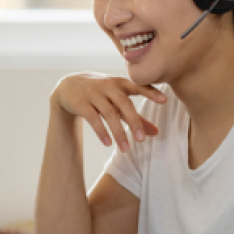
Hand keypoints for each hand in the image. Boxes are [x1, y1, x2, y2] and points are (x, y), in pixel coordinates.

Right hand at [52, 73, 166, 151]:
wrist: (68, 86)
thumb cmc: (101, 94)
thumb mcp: (118, 102)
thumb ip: (137, 116)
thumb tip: (157, 133)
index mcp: (120, 84)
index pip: (138, 86)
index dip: (151, 92)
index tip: (164, 100)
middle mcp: (108, 86)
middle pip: (124, 103)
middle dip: (134, 121)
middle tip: (141, 140)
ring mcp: (93, 94)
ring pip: (109, 114)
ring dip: (118, 132)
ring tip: (126, 149)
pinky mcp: (81, 103)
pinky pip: (92, 118)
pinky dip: (101, 131)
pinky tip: (108, 143)